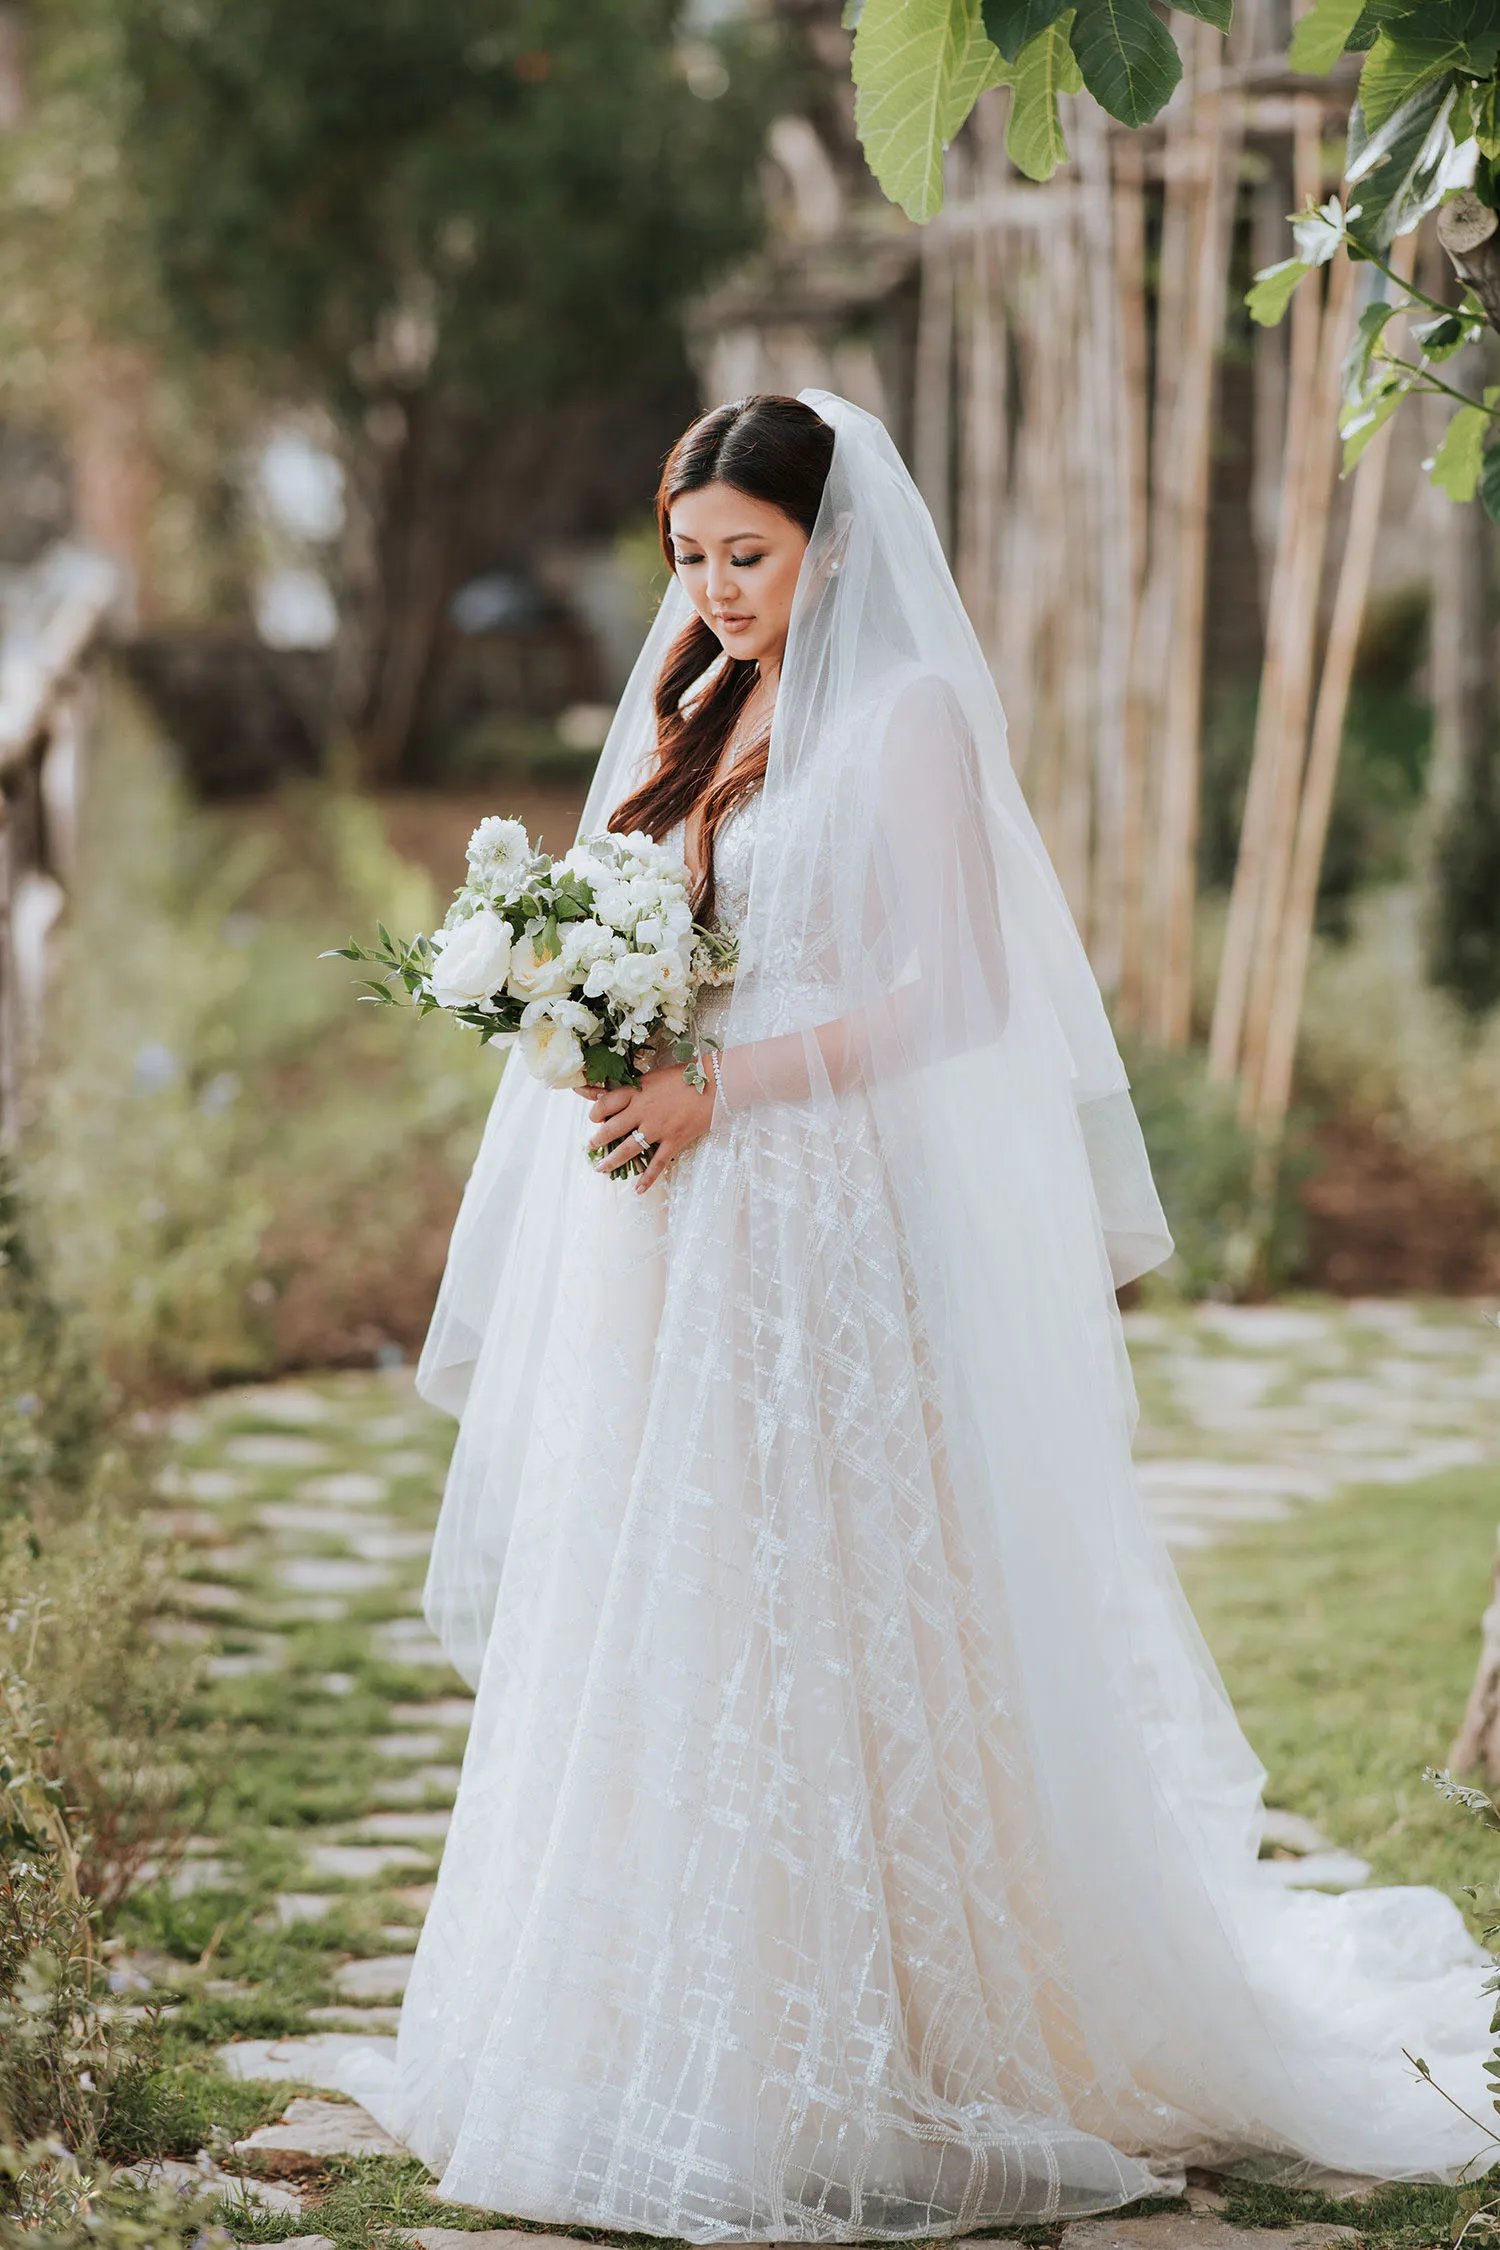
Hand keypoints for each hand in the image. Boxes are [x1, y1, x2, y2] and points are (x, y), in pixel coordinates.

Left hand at [576, 1061, 714, 1191]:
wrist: (717, 1082)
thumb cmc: (687, 1075)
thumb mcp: (656, 1076)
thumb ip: (639, 1087)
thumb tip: (624, 1094)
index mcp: (637, 1092)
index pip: (605, 1104)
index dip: (595, 1113)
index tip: (595, 1118)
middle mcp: (642, 1111)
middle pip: (611, 1129)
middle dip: (597, 1140)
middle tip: (590, 1146)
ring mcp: (658, 1128)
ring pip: (627, 1149)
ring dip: (611, 1160)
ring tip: (600, 1168)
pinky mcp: (674, 1141)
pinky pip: (657, 1164)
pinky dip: (647, 1178)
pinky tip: (638, 1189)